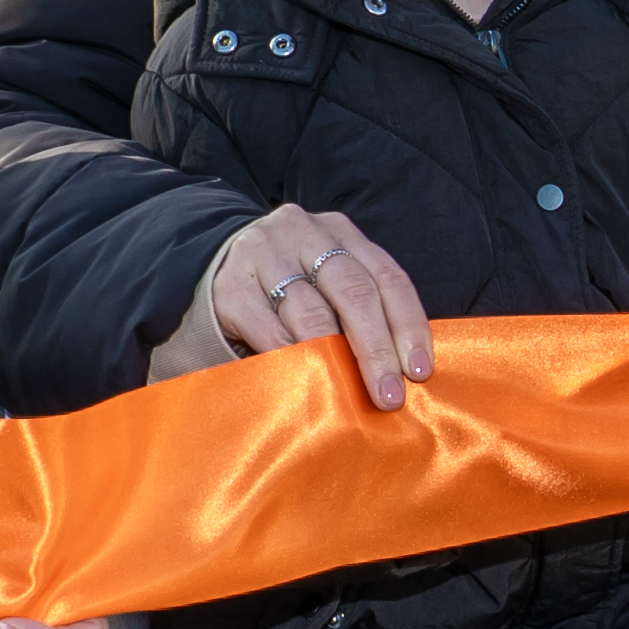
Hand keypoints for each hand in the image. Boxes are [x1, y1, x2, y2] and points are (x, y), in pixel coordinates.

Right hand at [158, 203, 434, 408]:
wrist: (208, 275)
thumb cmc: (285, 290)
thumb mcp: (325, 281)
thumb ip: (360, 308)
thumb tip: (407, 368)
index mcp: (339, 231)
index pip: (387, 276)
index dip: (408, 325)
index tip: (420, 370)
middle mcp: (303, 231)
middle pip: (353, 290)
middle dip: (377, 348)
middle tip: (390, 395)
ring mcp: (263, 253)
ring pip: (311, 310)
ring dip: (335, 359)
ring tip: (352, 396)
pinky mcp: (230, 285)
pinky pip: (268, 328)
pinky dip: (291, 358)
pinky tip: (306, 382)